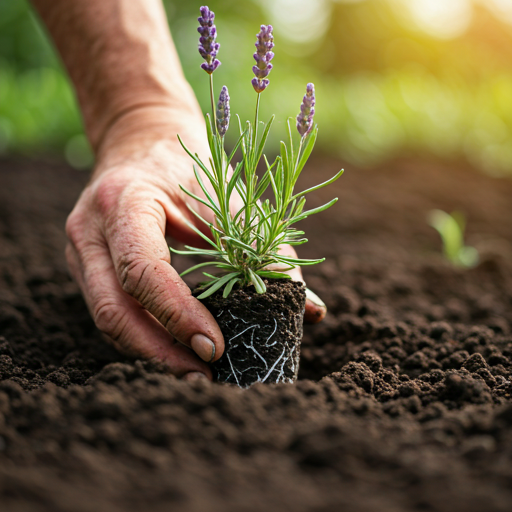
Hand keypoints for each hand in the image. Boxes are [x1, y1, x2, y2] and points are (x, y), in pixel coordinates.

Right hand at [65, 107, 325, 380]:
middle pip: (113, 310)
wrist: (143, 143)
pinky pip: (112, 313)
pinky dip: (144, 337)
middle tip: (204, 378)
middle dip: (159, 352)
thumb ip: (266, 250)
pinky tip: (175, 350)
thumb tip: (310, 310)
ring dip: (151, 353)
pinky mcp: (88, 268)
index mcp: (123, 202)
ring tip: (195, 374)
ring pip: (108, 320)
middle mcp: (89, 230)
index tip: (215, 348)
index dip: (177, 314)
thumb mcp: (228, 199)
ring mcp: (82, 252)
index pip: (142, 271)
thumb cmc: (190, 169)